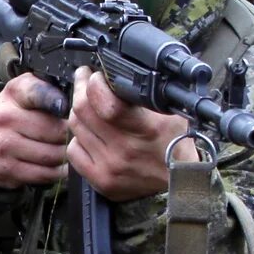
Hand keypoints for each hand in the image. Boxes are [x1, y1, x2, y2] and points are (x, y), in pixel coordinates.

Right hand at [0, 73, 73, 188]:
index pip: (40, 93)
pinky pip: (43, 174)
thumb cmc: (17, 112)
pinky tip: (62, 166)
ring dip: (67, 155)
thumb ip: (50, 88)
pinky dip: (58, 172)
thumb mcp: (27, 91)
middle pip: (55, 130)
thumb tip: (80, 97)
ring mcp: (2, 145)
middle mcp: (4, 118)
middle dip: (72, 135)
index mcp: (14, 92)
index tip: (67, 108)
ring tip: (73, 151)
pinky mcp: (5, 169)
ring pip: (52, 155)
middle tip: (81, 137)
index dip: (58, 101)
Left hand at [69, 67, 198, 201]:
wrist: (178, 182)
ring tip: (87, 102)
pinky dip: (78, 137)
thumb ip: (149, 94)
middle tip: (85, 79)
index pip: (107, 103)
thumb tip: (124, 72)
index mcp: (146, 129)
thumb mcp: (173, 112)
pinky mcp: (100, 180)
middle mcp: (125, 149)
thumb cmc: (176, 142)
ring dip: (78, 111)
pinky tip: (89, 132)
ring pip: (76, 128)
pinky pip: (74, 150)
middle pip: (84, 111)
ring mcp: (110, 166)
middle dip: (81, 88)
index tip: (96, 74)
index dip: (95, 83)